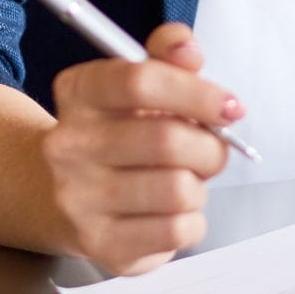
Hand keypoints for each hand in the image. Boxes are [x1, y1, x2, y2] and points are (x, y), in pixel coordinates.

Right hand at [41, 22, 239, 275]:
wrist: (65, 195)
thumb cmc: (119, 133)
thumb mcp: (140, 82)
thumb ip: (168, 55)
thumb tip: (187, 49)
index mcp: (79, 93)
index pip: (141, 81)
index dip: (197, 92)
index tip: (230, 107)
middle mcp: (68, 145)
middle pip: (167, 139)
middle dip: (210, 146)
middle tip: (213, 149)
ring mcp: (78, 199)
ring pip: (178, 190)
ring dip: (199, 185)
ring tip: (184, 180)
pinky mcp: (100, 244)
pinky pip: (177, 231)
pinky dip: (191, 220)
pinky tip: (172, 211)